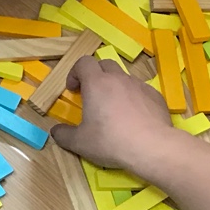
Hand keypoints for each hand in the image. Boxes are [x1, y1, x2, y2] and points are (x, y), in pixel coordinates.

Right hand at [49, 57, 177, 171]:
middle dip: (95, 76)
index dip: (75, 73)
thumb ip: (63, 134)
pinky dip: (132, 99)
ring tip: (113, 110)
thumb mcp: (79, 143)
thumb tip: (55, 131)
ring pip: (123, 78)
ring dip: (114, 88)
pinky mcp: (155, 96)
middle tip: (91, 96)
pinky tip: (132, 118)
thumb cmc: (110, 141)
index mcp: (96, 84)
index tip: (73, 90)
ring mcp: (139, 85)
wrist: (151, 146)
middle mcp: (118, 79)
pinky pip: (139, 91)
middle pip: (104, 64)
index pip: (83, 62)